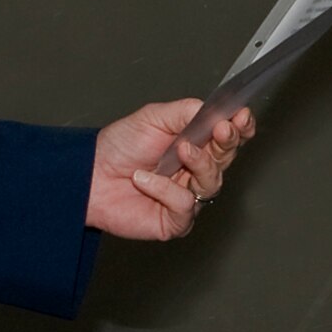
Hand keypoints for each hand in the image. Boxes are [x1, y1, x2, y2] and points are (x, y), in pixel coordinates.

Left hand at [85, 99, 256, 240]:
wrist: (89, 175)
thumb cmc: (119, 147)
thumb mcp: (154, 117)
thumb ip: (186, 111)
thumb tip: (215, 110)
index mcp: (195, 143)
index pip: (228, 137)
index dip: (240, 128)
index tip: (242, 117)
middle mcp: (195, 170)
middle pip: (227, 158)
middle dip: (228, 142)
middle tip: (222, 128)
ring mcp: (188, 197)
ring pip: (212, 182)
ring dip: (200, 163)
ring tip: (181, 150)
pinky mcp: (175, 220)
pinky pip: (185, 205)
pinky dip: (165, 190)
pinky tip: (144, 179)